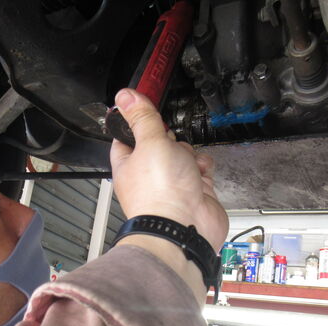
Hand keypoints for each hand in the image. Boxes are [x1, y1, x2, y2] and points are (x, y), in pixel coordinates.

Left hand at [110, 88, 228, 251]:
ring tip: (186, 164)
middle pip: (160, 143)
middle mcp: (148, 176)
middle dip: (171, 139)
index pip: (127, 137)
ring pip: (183, 155)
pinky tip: (200, 174)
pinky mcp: (193, 192)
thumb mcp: (150, 142)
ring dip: (189, 154)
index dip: (136, 122)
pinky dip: (203, 169)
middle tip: (170, 144)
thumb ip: (141, 118)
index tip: (144, 110)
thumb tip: (125, 97)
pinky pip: (200, 170)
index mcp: (128, 164)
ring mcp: (171, 185)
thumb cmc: (160, 193)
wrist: (185, 227)